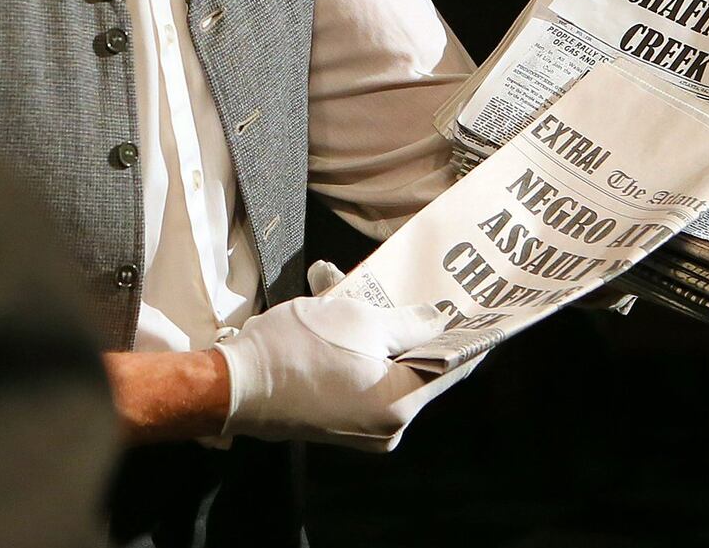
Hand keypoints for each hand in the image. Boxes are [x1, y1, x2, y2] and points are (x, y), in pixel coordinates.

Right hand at [215, 267, 455, 451]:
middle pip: (415, 363)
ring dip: (368, 320)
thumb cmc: (297, 350)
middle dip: (404, 316)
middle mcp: (386, 426)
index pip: (451, 366)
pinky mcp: (337, 418)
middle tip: (410, 281)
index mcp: (399, 405)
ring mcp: (361, 426)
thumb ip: (408, 321)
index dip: (465, 332)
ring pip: (381, 363)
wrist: (233, 385)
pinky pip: (358, 374)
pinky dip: (350, 342)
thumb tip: (440, 319)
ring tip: (343, 281)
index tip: (475, 304)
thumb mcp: (358, 320)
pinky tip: (328, 301)